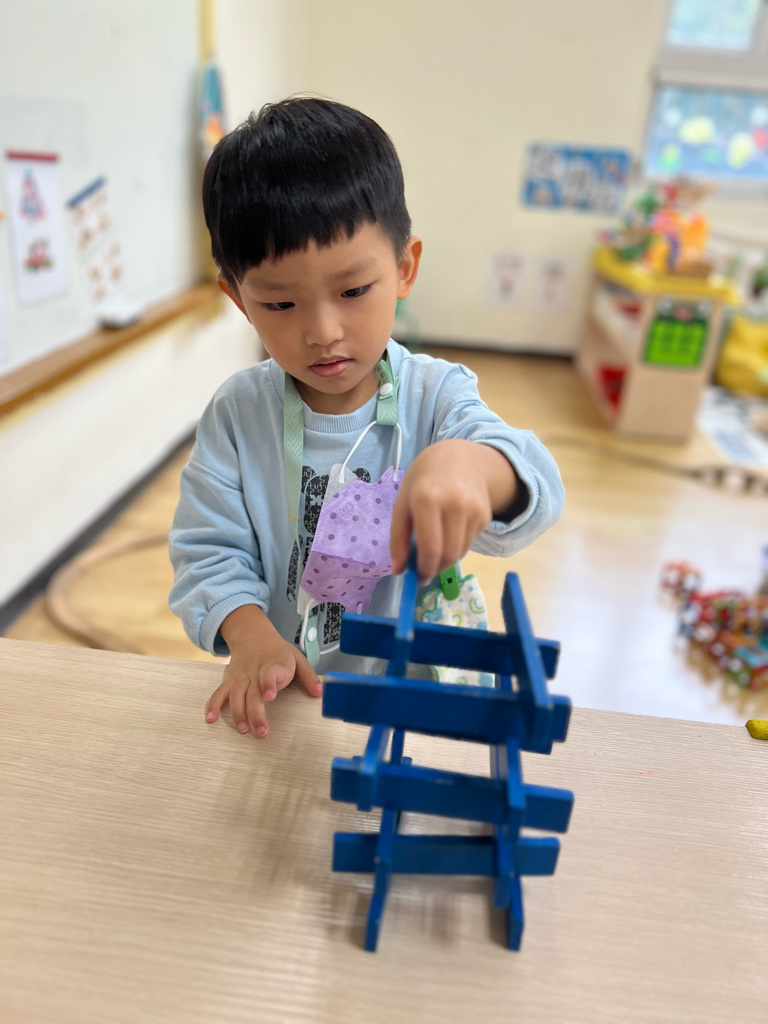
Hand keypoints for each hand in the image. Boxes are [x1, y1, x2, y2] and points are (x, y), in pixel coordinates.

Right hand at [206, 605, 321, 737]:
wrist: (253, 634)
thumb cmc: (278, 651)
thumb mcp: (297, 657)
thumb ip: (308, 676)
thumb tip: (320, 693)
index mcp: (273, 664)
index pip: (270, 673)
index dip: (268, 684)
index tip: (269, 696)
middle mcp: (255, 671)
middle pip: (252, 693)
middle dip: (255, 713)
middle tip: (262, 732)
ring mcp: (241, 676)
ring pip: (236, 695)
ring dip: (238, 713)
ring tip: (243, 730)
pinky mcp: (230, 680)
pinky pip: (220, 692)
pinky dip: (214, 705)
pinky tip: (211, 719)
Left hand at [389, 439, 517, 582]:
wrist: (458, 458)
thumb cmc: (423, 481)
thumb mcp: (402, 503)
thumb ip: (397, 538)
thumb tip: (398, 571)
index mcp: (427, 499)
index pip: (430, 548)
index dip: (424, 568)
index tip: (418, 578)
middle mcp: (454, 504)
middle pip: (448, 555)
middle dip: (435, 569)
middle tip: (425, 573)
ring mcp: (474, 510)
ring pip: (460, 552)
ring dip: (446, 560)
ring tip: (435, 552)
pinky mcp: (486, 515)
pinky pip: (470, 543)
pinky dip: (457, 547)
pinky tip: (449, 533)